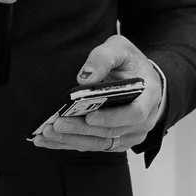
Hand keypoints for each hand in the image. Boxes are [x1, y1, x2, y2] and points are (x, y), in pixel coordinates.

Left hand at [31, 37, 163, 152]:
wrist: (141, 81)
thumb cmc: (131, 64)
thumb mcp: (120, 49)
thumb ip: (103, 58)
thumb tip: (83, 78)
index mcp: (149, 97)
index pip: (134, 113)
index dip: (111, 118)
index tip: (89, 116)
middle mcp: (143, 122)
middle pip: (111, 132)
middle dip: (81, 129)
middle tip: (56, 124)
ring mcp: (130, 135)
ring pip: (99, 143)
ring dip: (71, 140)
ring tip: (46, 134)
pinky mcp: (116, 142)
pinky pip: (92, 146)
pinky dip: (69, 143)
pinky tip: (48, 139)